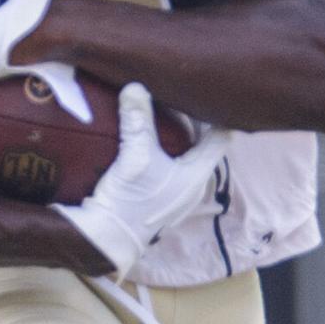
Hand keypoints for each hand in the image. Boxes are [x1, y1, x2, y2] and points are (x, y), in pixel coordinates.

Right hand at [53, 84, 228, 278]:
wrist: (107, 237)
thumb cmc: (134, 199)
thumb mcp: (137, 156)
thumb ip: (138, 121)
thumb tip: (135, 86)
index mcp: (197, 175)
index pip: (218, 139)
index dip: (216, 116)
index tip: (210, 93)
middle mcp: (190, 183)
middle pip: (198, 144)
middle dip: (189, 120)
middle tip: (177, 91)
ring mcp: (171, 191)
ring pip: (178, 154)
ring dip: (170, 133)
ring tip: (158, 105)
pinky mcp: (151, 194)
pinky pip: (161, 162)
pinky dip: (155, 145)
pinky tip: (140, 133)